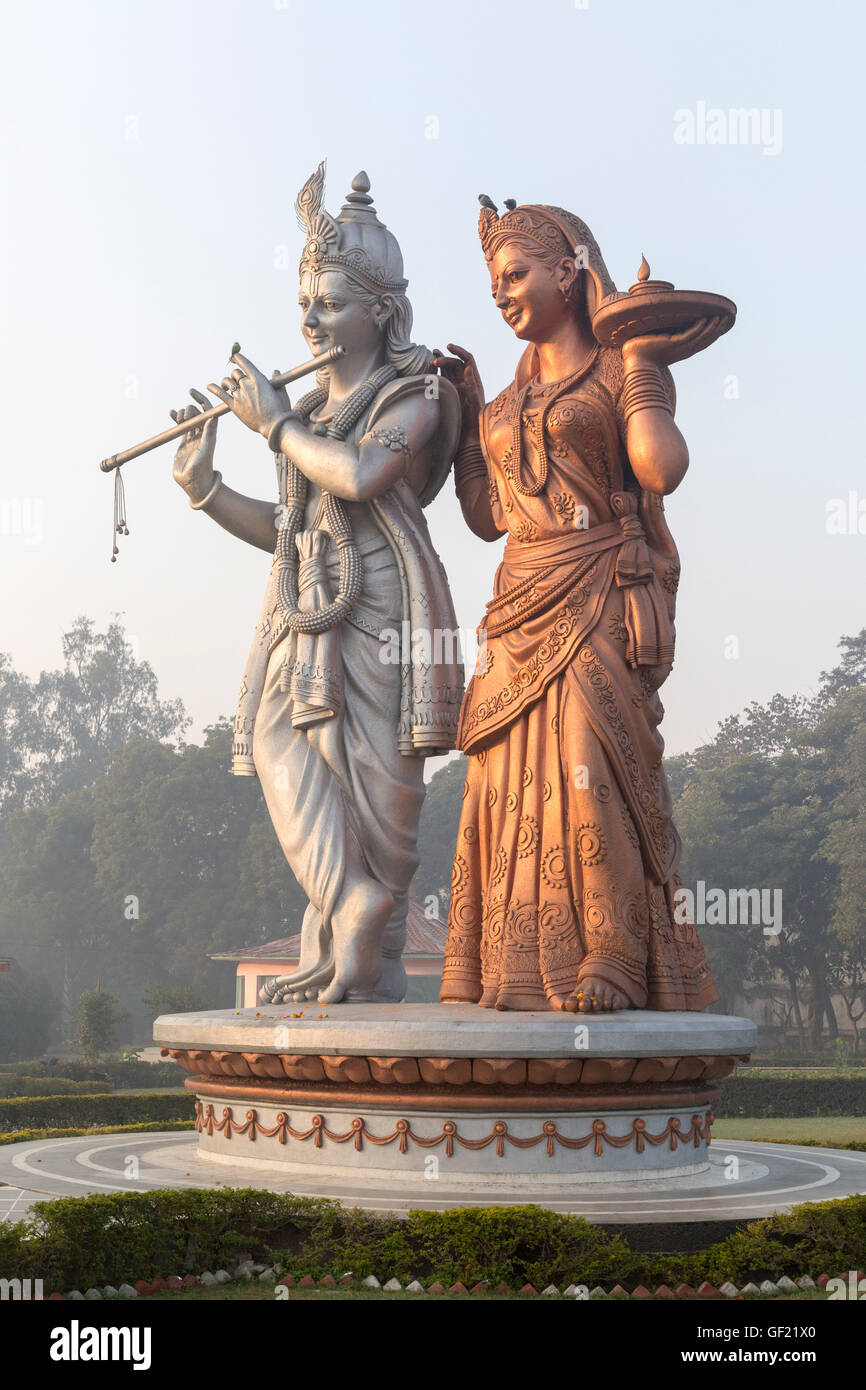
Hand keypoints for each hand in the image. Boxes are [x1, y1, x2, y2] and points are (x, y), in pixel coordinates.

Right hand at [171, 388, 217, 502]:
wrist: (194, 482)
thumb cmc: (202, 468)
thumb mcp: (205, 448)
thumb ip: (208, 433)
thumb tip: (213, 416)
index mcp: (209, 432)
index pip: (207, 411)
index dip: (201, 399)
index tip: (191, 392)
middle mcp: (202, 433)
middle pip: (196, 413)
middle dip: (189, 409)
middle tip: (183, 417)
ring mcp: (193, 437)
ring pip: (187, 419)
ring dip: (181, 413)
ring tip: (176, 417)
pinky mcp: (184, 442)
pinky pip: (179, 427)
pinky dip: (175, 418)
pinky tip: (170, 413)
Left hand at [207, 352, 290, 438]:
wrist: (274, 426)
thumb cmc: (280, 410)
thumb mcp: (281, 392)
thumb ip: (276, 380)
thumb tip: (275, 371)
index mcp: (258, 379)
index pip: (243, 363)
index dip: (237, 358)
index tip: (233, 356)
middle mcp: (247, 385)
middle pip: (235, 373)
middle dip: (236, 375)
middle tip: (238, 381)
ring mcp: (240, 395)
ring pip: (227, 382)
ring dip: (226, 382)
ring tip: (226, 385)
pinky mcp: (234, 406)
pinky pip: (221, 394)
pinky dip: (214, 389)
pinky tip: (209, 387)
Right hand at [431, 343, 483, 426]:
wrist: (469, 437)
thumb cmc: (475, 422)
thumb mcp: (475, 404)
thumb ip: (472, 386)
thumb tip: (467, 367)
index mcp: (474, 382)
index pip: (468, 360)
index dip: (459, 351)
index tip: (449, 347)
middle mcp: (465, 382)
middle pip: (455, 363)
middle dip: (445, 359)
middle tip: (434, 361)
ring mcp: (456, 387)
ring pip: (448, 369)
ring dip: (441, 361)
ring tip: (432, 355)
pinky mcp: (449, 393)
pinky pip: (443, 378)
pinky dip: (437, 371)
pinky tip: (430, 367)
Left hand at [620, 316, 725, 370]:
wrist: (635, 359)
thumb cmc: (643, 350)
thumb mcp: (660, 339)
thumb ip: (667, 332)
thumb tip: (669, 322)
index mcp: (683, 349)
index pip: (702, 340)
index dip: (713, 332)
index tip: (722, 323)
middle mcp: (684, 350)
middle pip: (706, 339)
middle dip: (717, 328)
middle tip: (727, 318)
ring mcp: (679, 348)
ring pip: (701, 337)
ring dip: (712, 326)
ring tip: (720, 316)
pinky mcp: (672, 344)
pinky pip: (689, 335)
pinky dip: (698, 327)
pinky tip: (705, 319)